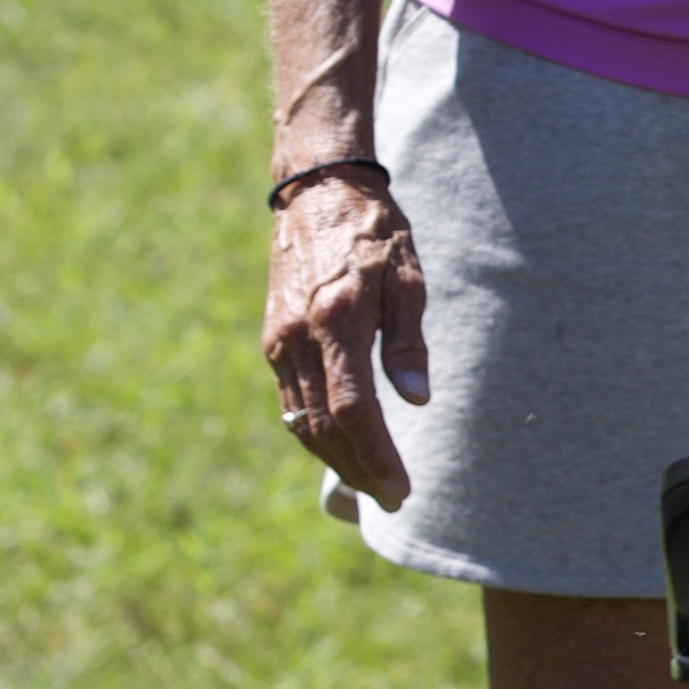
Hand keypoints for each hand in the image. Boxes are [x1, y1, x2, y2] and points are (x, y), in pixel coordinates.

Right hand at [266, 173, 432, 507]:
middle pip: (323, 427)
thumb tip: (416, 402)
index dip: (377, 456)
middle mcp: (297, 337)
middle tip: (393, 498)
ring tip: (372, 482)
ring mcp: (278, 341)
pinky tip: (343, 445)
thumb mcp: (408, 277)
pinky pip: (290, 401)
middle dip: (358, 470)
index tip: (402, 488)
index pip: (352, 410)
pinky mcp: (273, 340)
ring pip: (300, 421)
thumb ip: (408, 342)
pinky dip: (315, 432)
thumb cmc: (374, 230)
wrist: (317, 190)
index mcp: (335, 320)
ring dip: (335, 459)